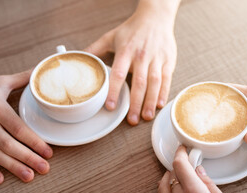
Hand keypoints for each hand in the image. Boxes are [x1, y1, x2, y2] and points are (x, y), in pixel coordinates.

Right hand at [0, 72, 52, 184]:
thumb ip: (23, 79)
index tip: (48, 152)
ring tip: (28, 176)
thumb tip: (41, 71)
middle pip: (10, 145)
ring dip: (13, 167)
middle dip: (29, 158)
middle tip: (44, 169)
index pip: (19, 129)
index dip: (35, 142)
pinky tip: (0, 179)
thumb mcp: (0, 82)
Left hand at [86, 0, 178, 124]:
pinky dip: (163, 93)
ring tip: (146, 117)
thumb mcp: (111, 37)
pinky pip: (166, 79)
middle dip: (135, 103)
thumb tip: (78, 56)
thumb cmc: (132, 29)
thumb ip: (95, 49)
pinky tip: (159, 105)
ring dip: (150, 101)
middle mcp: (141, 56)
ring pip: (154, 83)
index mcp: (126, 51)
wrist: (155, 17)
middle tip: (131, 120)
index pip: (118, 74)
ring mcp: (156, 59)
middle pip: (139, 83)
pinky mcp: (168, 61)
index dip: (114, 91)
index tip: (110, 106)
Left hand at [158, 146, 243, 192]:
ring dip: (170, 179)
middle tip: (188, 164)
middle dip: (178, 167)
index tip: (183, 149)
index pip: (180, 165)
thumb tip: (199, 171)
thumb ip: (209, 184)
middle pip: (171, 175)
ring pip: (163, 188)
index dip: (180, 153)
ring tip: (181, 177)